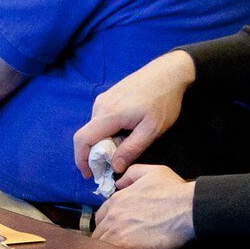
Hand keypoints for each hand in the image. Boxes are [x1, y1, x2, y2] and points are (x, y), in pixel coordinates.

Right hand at [71, 50, 196, 176]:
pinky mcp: (109, 96)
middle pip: (88, 136)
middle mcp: (100, 106)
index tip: (90, 175)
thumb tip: (114, 167)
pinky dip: (107, 132)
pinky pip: (101, 119)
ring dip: (103, 142)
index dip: (81, 160)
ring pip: (95, 128)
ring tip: (125, 147)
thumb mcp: (151, 130)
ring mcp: (103, 99)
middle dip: (96, 154)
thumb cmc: (163, 101)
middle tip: (114, 165)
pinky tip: (126, 133)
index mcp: (108, 115)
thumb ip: (131, 149)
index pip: (82, 140)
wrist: (168, 73)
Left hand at [91, 164, 197, 248]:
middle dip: (105, 238)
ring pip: (102, 243)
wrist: (187, 208)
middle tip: (116, 245)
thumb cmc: (174, 191)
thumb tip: (120, 182)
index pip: (101, 215)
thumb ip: (132, 174)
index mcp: (118, 199)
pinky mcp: (125, 245)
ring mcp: (117, 230)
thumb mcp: (152, 172)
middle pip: (99, 231)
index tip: (114, 231)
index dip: (107, 224)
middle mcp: (114, 214)